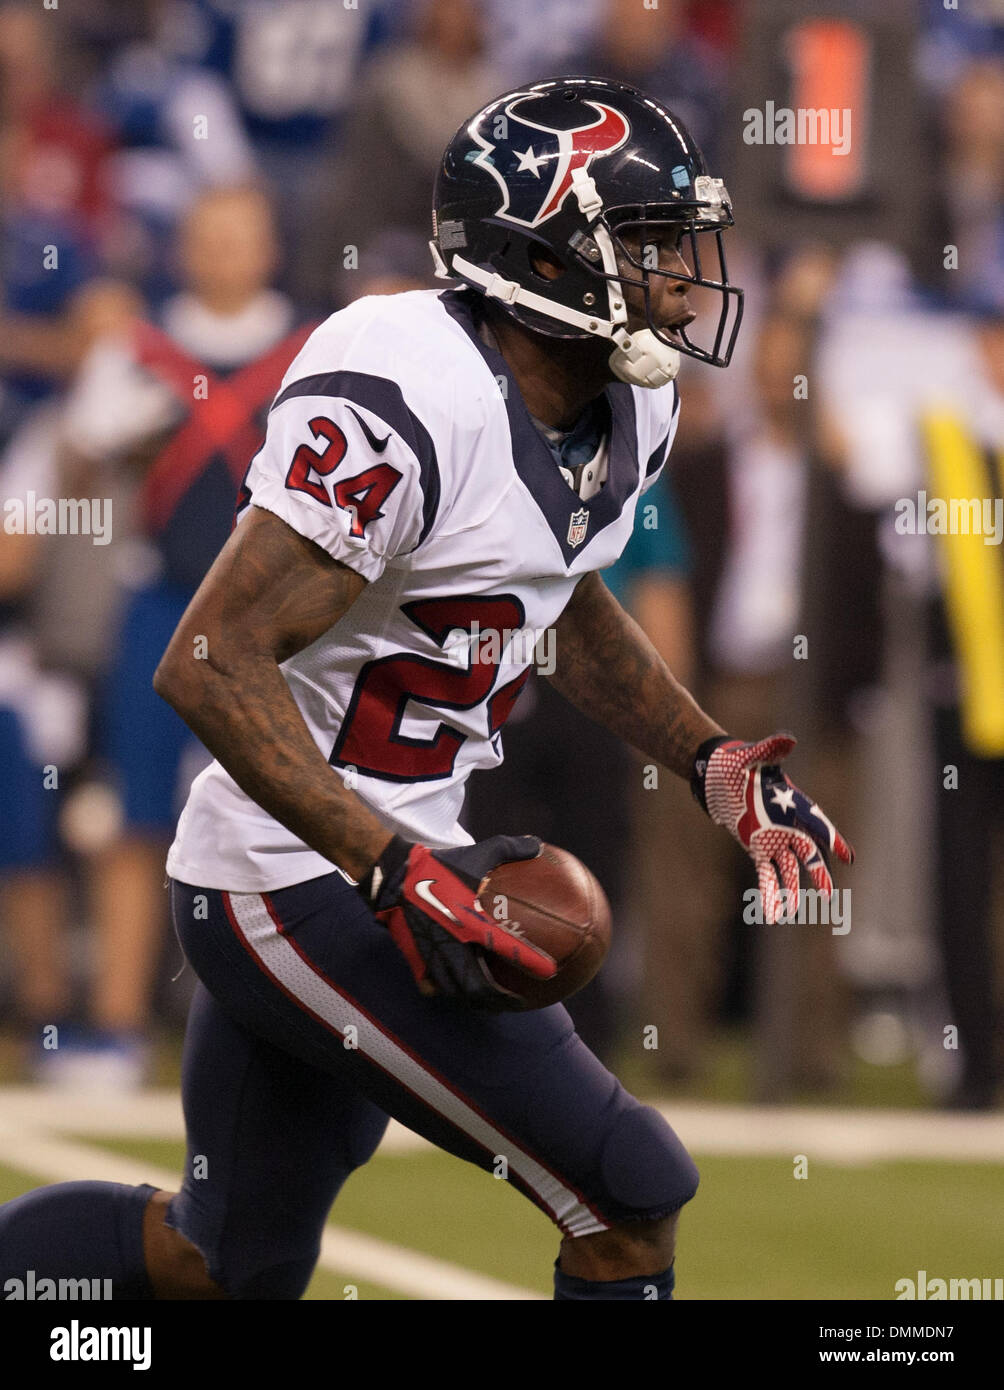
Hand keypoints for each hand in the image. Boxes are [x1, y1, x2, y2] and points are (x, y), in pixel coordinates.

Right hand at [360, 834, 556, 1006]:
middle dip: (501, 999)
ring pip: (457, 991)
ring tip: (490, 1005)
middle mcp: (455, 946)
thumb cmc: (439, 866)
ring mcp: (434, 957)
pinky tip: (452, 993)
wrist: (395, 877)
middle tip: (517, 1001)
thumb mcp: (477, 852)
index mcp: (472, 923)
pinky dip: (444, 992)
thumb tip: (537, 844)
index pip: (508, 948)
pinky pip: (432, 986)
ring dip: (476, 1001)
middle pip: (480, 987)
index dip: (531, 962)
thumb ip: (510, 848)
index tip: (549, 972)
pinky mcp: (416, 960)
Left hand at [692, 733, 853, 922]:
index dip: (833, 840)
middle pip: (808, 853)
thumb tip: (788, 739)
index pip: (817, 824)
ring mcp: (773, 838)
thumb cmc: (738, 762)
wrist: (717, 773)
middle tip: (829, 896)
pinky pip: (766, 873)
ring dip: (791, 889)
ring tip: (794, 910)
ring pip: (788, 869)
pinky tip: (770, 910)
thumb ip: (771, 749)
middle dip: (818, 874)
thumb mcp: (753, 755)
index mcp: (792, 804)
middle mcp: (787, 824)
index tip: (849, 857)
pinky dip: (768, 890)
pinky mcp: (757, 847)